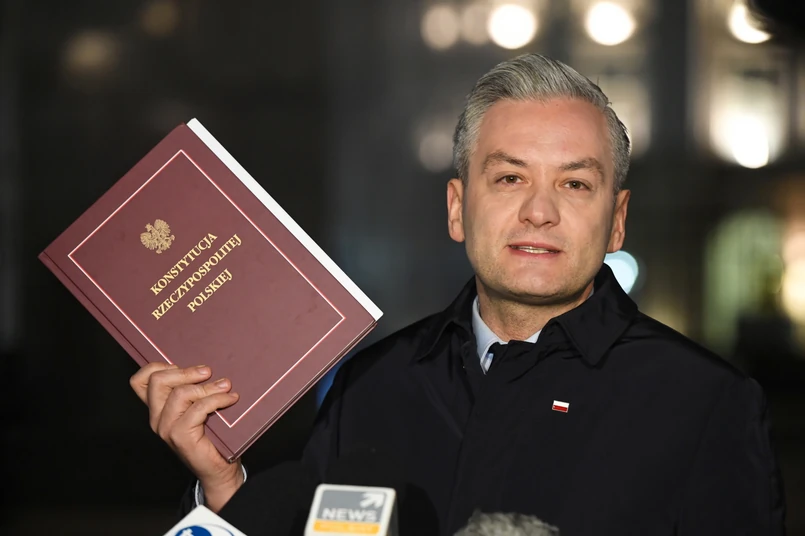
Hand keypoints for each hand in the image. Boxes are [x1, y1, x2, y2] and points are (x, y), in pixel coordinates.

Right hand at [130, 362, 243, 510]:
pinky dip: (217, 399)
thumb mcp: (198, 407)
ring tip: (225, 387)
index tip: (181, 365)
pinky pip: (198, 408)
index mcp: (158, 409)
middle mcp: (157, 418)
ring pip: (180, 393)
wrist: (219, 469)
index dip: (158, 367)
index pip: (140, 381)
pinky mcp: (180, 436)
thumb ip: (194, 391)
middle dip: (186, 372)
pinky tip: (230, 399)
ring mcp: (166, 428)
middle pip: (158, 381)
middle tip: (208, 372)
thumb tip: (205, 367)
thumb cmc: (212, 436)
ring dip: (207, 387)